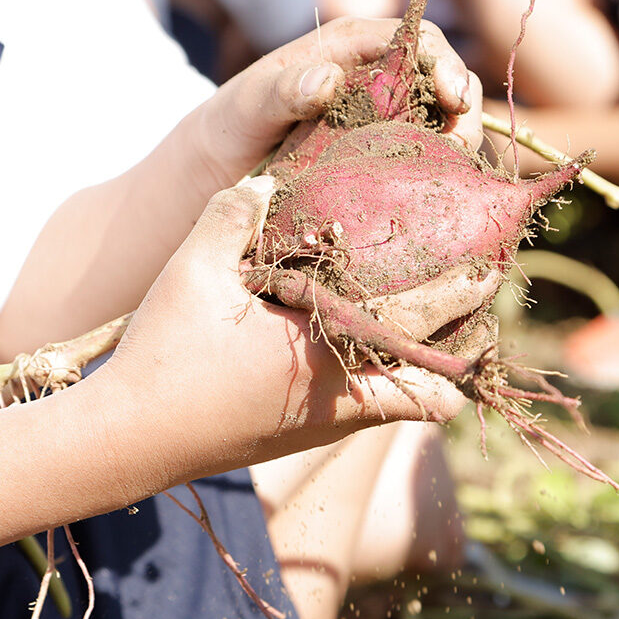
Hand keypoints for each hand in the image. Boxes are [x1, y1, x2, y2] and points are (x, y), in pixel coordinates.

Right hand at [95, 178, 496, 481]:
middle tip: (474, 285)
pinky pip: (377, 408)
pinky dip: (391, 378)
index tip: (490, 262)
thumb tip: (268, 177)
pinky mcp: (311, 434)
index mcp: (331, 351)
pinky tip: (373, 339)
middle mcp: (345, 397)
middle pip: (440, 372)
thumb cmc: (163, 355)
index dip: (468, 295)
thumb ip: (233, 213)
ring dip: (430, 361)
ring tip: (435, 316)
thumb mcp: (192, 270)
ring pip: (414, 398)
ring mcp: (332, 423)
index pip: (428, 325)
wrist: (129, 441)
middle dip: (465, 332)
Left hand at [187, 15, 483, 186]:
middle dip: (463, 111)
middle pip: (441, 81)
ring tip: (453, 176)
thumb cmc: (228, 128)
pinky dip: (437, 176)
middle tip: (461, 148)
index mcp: (349, 48)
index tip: (454, 100)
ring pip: (440, 124)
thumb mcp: (247, 107)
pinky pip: (421, 161)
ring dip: (456, 147)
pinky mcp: (381, 160)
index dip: (445, 65)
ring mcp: (381, 121)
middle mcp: (374, 79)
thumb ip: (282, 91)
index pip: (417, 40)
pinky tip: (437, 198)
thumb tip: (328, 80)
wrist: (213, 175)